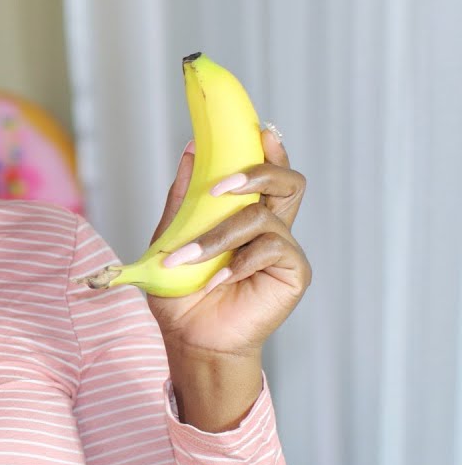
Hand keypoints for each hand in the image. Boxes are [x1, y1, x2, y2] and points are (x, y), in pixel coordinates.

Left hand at [147, 127, 310, 430]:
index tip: (257, 128)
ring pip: (265, 216)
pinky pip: (272, 250)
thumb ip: (184, 197)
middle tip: (220, 186)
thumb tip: (192, 149)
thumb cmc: (182, 290)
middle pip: (288, 180)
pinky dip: (237, 263)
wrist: (190, 337)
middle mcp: (271, 226)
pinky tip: (217, 282)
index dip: (270, 147)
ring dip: (219, 236)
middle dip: (257, 172)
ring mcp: (284, 249)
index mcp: (246, 213)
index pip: (268, 171)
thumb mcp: (172, 236)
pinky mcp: (292, 273)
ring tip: (186, 258)